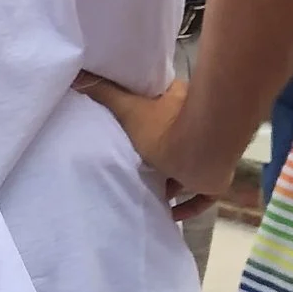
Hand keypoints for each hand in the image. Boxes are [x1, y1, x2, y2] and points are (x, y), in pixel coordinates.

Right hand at [72, 66, 220, 205]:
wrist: (201, 146)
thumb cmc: (165, 126)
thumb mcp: (128, 109)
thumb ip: (104, 93)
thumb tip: (77, 77)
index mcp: (178, 107)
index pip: (161, 113)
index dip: (147, 122)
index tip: (131, 131)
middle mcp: (195, 131)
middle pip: (172, 144)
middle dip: (156, 157)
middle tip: (135, 167)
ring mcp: (207, 158)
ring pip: (187, 171)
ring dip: (171, 183)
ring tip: (146, 192)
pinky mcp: (214, 181)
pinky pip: (202, 198)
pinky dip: (188, 207)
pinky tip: (171, 214)